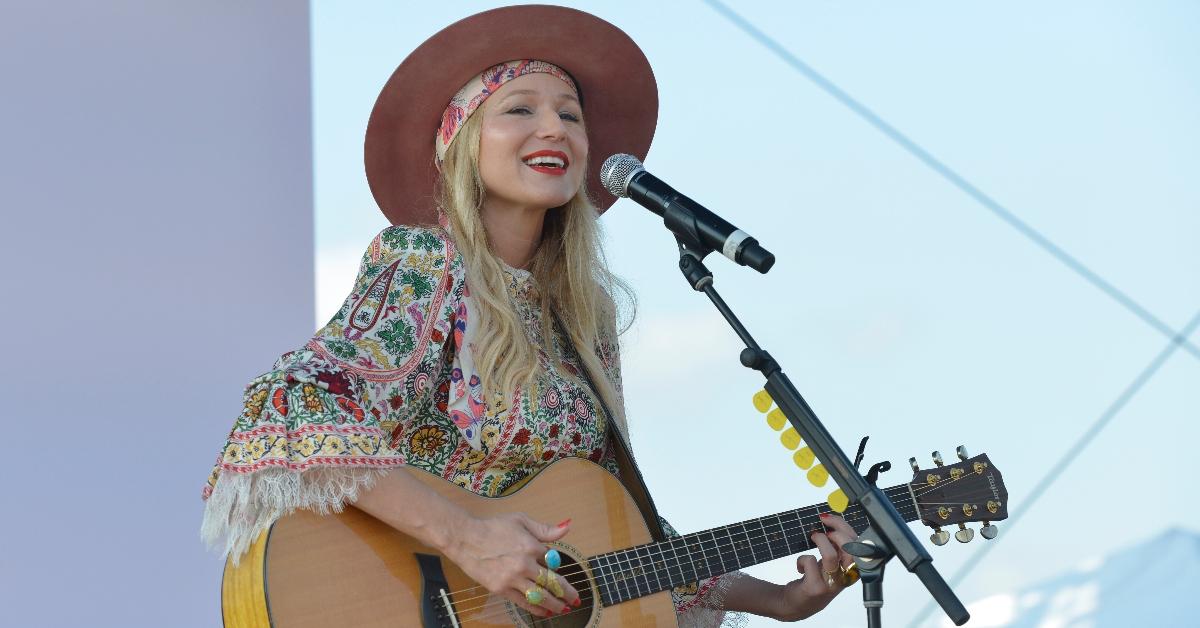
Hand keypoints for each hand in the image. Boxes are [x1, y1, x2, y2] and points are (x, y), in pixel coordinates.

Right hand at [444, 512, 580, 617]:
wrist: (465, 539)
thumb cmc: (493, 527)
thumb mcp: (521, 521)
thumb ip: (545, 528)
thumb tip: (567, 526)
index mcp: (531, 546)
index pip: (553, 560)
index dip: (558, 566)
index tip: (563, 571)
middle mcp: (524, 564)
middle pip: (552, 582)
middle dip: (567, 592)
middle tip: (576, 599)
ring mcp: (512, 579)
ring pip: (540, 596)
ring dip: (555, 604)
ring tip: (565, 609)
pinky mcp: (501, 589)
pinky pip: (523, 602)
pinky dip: (536, 608)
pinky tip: (545, 612)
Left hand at [775, 512, 856, 621]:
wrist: (796, 604)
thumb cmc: (815, 580)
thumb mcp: (829, 564)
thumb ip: (835, 547)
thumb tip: (831, 522)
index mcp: (851, 569)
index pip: (858, 545)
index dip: (846, 528)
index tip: (830, 520)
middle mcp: (844, 577)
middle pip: (850, 549)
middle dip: (836, 530)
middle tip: (823, 528)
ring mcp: (831, 584)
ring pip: (831, 555)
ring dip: (820, 540)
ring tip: (814, 537)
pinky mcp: (815, 588)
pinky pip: (810, 562)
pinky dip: (802, 558)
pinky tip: (801, 565)